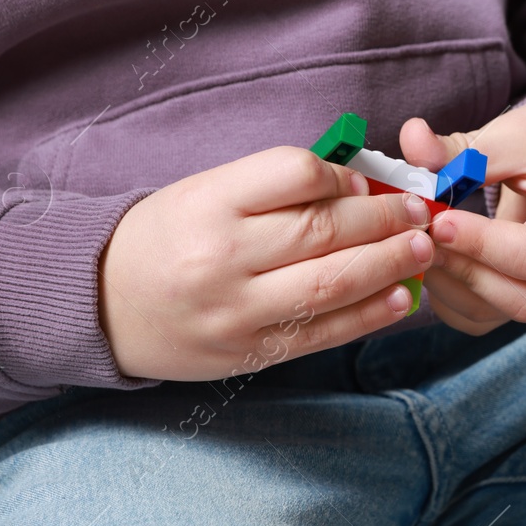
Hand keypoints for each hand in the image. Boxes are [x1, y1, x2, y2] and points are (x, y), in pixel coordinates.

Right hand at [100, 147, 434, 379]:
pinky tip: (402, 296)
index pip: (293, 173)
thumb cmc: (165, 239)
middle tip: (421, 211)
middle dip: (385, 219)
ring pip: (333, 283)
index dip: (343, 175)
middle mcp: (222, 258)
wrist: (101, 306)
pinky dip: (370, 313)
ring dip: (390, 264)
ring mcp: (238, 311)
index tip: (367, 181)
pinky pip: (325, 332)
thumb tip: (358, 184)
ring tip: (423, 249)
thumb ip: (271, 189)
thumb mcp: (202, 194)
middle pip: (324, 230)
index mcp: (208, 204)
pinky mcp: (251, 352)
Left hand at [399, 93, 525, 334]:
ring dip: (455, 289)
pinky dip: (458, 300)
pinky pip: (495, 316)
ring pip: (506, 315)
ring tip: (424, 249)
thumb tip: (411, 139)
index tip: (437, 220)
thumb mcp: (518, 132)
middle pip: (524, 299)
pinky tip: (437, 265)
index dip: (479, 244)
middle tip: (423, 239)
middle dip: (465, 272)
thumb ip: (464, 149)